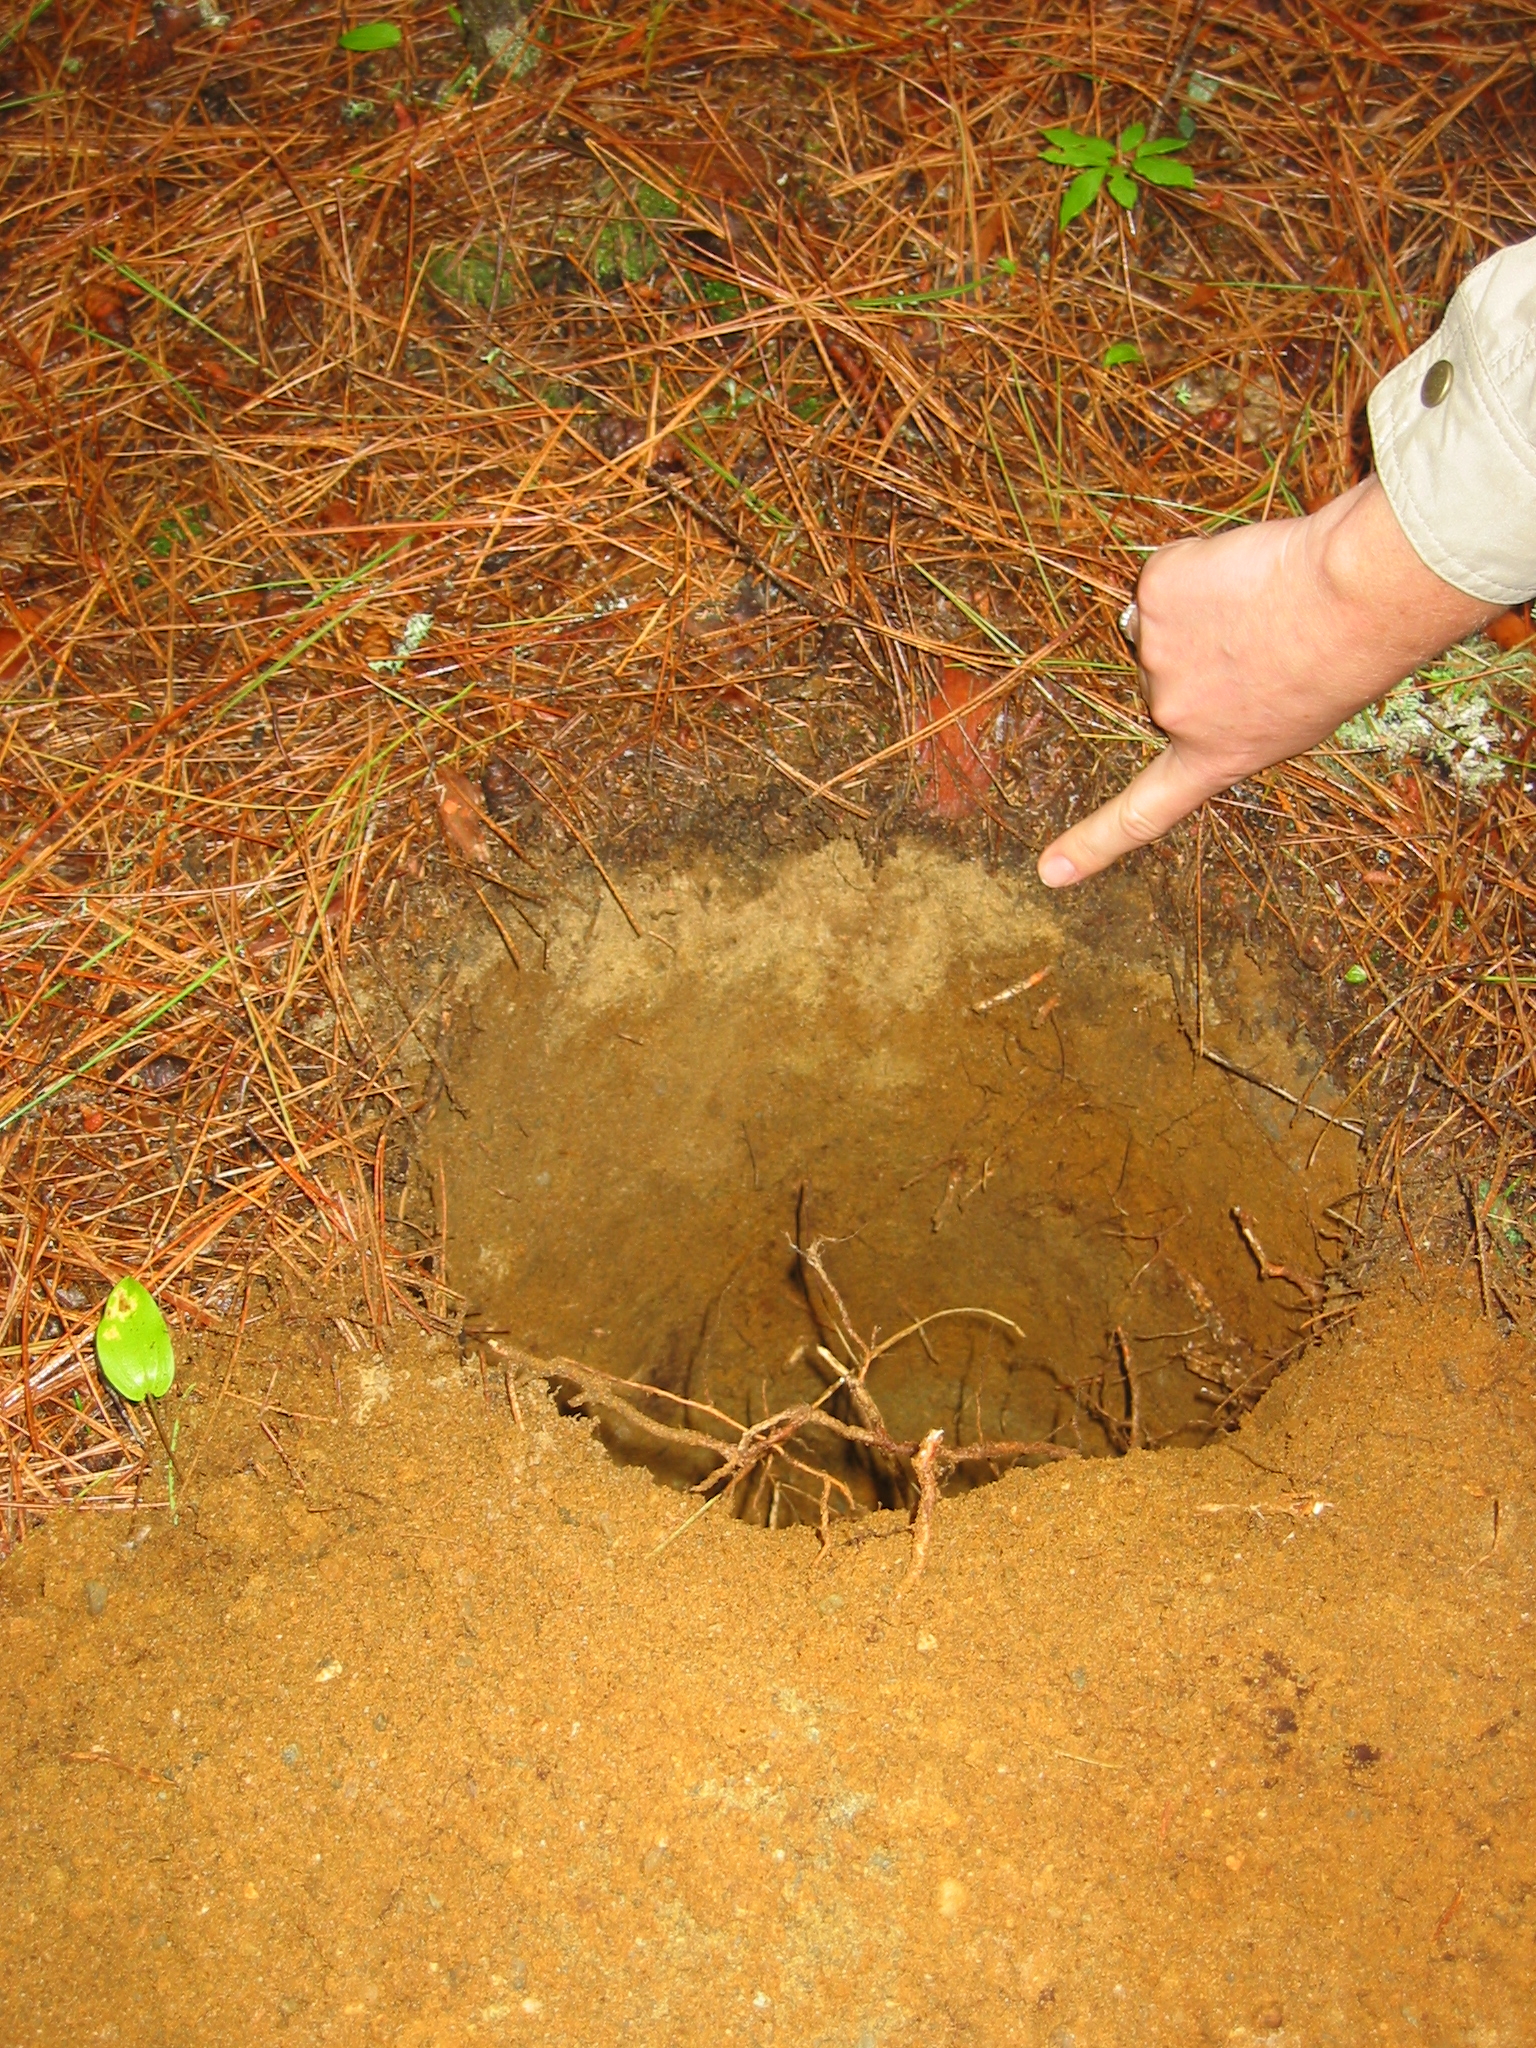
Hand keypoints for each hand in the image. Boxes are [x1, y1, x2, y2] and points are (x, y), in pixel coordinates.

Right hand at [1036, 477, 1498, 887]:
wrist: (1353, 601)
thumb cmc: (1347, 658)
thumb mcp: (1299, 716)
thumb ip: (1237, 715)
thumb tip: (1206, 670)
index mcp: (1213, 756)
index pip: (1142, 812)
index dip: (1093, 845)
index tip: (1050, 873)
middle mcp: (1173, 716)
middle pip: (1166, 676)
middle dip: (1206, 651)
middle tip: (1268, 634)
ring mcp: (1155, 654)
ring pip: (1166, 620)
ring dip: (1203, 607)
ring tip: (1265, 602)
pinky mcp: (1155, 594)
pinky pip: (1168, 574)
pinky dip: (1200, 568)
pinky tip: (1242, 573)